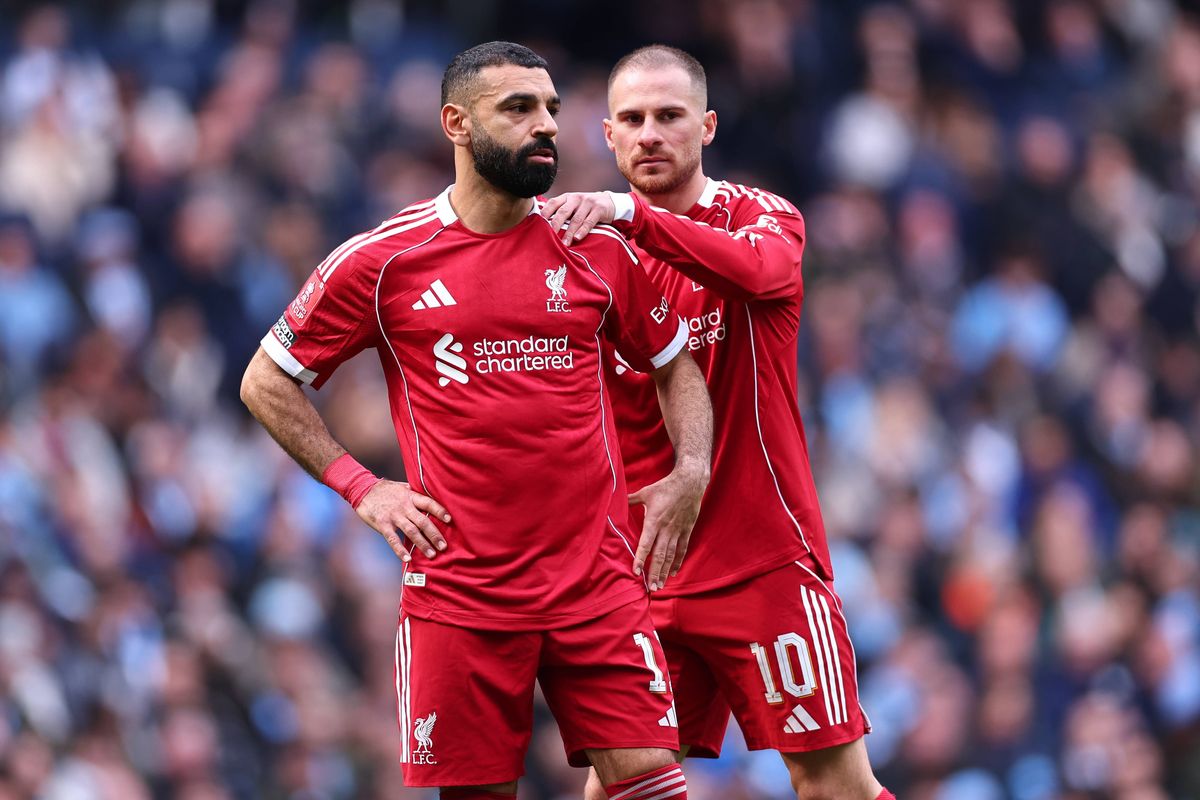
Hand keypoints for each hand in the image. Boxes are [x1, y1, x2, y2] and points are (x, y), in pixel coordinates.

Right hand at [355, 480, 450, 561]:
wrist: (362, 489)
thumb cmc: (385, 489)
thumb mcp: (402, 487)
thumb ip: (415, 494)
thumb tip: (432, 498)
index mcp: (410, 496)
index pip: (428, 503)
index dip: (439, 511)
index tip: (449, 520)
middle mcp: (404, 506)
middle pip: (422, 521)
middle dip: (434, 534)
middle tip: (444, 546)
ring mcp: (393, 516)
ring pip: (411, 532)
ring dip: (422, 544)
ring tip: (432, 555)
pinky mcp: (382, 525)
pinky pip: (393, 539)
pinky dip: (400, 550)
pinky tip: (408, 559)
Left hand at [541, 192, 615, 244]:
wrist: (609, 201)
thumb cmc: (585, 207)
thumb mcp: (573, 205)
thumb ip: (561, 212)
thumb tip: (543, 226)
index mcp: (566, 197)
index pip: (553, 203)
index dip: (545, 213)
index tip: (538, 225)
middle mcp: (576, 198)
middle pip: (563, 212)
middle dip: (555, 225)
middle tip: (548, 236)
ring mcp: (588, 203)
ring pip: (576, 219)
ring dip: (569, 233)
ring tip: (564, 244)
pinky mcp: (599, 209)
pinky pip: (589, 222)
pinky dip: (583, 231)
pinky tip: (577, 238)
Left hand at [629, 461, 708, 590]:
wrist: (689, 482)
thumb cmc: (665, 487)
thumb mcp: (645, 492)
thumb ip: (630, 500)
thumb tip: (614, 500)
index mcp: (654, 521)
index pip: (646, 544)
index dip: (640, 559)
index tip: (636, 572)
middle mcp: (666, 529)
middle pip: (659, 555)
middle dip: (654, 572)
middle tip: (651, 588)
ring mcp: (678, 531)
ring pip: (671, 556)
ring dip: (665, 572)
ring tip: (660, 585)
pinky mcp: (687, 530)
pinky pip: (682, 549)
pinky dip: (678, 562)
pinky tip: (673, 573)